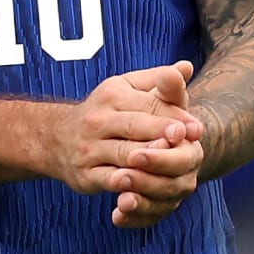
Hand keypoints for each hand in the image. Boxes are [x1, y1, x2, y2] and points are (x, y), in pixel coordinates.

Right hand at [51, 61, 203, 198]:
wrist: (57, 138)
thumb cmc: (107, 112)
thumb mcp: (128, 90)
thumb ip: (159, 81)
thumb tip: (186, 67)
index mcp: (112, 95)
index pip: (147, 104)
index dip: (173, 115)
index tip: (196, 127)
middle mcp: (97, 119)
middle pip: (135, 126)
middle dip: (161, 132)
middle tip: (185, 139)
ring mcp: (89, 148)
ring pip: (124, 154)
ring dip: (147, 158)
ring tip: (169, 162)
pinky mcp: (85, 174)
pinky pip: (107, 179)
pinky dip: (123, 183)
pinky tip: (138, 186)